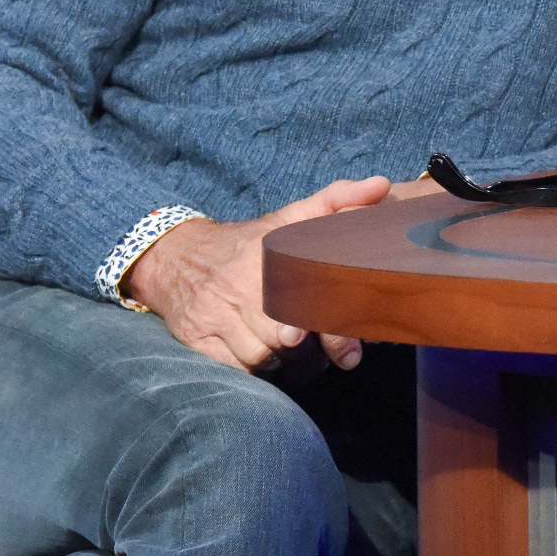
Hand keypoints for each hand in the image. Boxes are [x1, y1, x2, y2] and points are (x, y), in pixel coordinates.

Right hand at [121, 176, 393, 371]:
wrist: (174, 257)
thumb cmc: (248, 241)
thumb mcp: (289, 216)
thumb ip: (338, 200)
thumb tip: (381, 185)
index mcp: (267, 256)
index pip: (303, 301)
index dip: (328, 329)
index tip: (346, 345)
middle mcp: (237, 286)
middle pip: (282, 338)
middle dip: (310, 351)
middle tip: (325, 351)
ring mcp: (212, 315)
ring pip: (259, 357)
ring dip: (283, 363)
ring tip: (299, 355)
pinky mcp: (195, 339)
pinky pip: (233, 368)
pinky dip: (254, 370)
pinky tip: (268, 358)